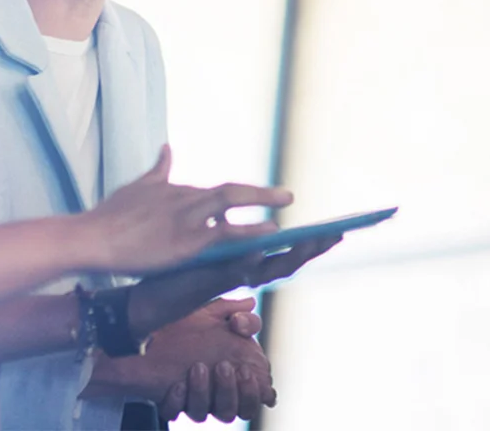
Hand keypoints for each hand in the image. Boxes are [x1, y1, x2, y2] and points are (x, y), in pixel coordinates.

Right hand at [73, 146, 292, 274]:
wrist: (91, 237)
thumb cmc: (110, 216)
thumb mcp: (138, 187)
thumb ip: (159, 170)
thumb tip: (168, 148)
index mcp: (177, 191)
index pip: (217, 192)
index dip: (243, 196)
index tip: (263, 198)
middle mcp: (186, 199)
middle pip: (231, 191)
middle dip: (261, 193)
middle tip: (288, 195)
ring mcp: (186, 219)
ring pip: (231, 203)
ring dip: (261, 202)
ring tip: (286, 207)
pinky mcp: (183, 241)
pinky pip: (223, 234)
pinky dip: (248, 232)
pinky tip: (269, 235)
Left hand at [92, 300, 272, 423]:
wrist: (149, 325)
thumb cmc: (187, 321)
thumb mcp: (215, 312)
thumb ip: (237, 312)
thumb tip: (251, 307)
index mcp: (236, 372)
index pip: (256, 394)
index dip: (255, 391)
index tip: (246, 371)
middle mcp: (217, 389)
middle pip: (235, 410)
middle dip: (232, 393)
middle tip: (224, 367)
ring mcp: (193, 396)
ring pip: (206, 413)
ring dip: (205, 393)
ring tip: (198, 368)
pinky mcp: (170, 399)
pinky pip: (175, 411)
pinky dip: (177, 401)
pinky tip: (176, 384)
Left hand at [128, 235, 343, 337]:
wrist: (149, 288)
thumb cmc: (178, 266)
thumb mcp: (203, 240)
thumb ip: (218, 224)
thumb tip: (226, 201)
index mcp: (247, 260)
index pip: (287, 250)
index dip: (312, 241)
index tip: (338, 229)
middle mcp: (245, 272)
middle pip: (288, 261)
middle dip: (314, 248)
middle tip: (339, 234)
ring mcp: (231, 278)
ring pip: (270, 268)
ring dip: (293, 255)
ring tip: (314, 239)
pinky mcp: (213, 281)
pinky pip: (235, 272)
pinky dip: (249, 261)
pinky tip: (260, 249)